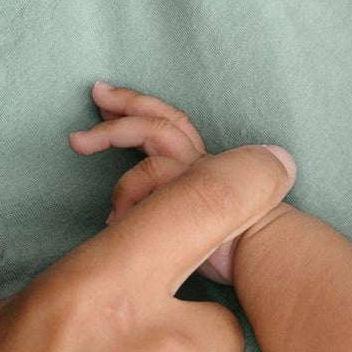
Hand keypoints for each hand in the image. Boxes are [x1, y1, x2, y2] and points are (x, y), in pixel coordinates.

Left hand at [70, 82, 295, 283]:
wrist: (272, 259)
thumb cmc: (237, 253)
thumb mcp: (199, 225)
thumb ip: (169, 215)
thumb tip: (121, 224)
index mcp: (205, 167)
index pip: (172, 125)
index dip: (141, 107)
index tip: (110, 103)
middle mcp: (204, 162)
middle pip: (164, 118)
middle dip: (127, 101)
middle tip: (96, 92)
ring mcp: (202, 172)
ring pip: (154, 135)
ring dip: (113, 135)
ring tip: (79, 142)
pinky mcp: (201, 187)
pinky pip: (155, 176)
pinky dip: (128, 193)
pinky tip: (114, 218)